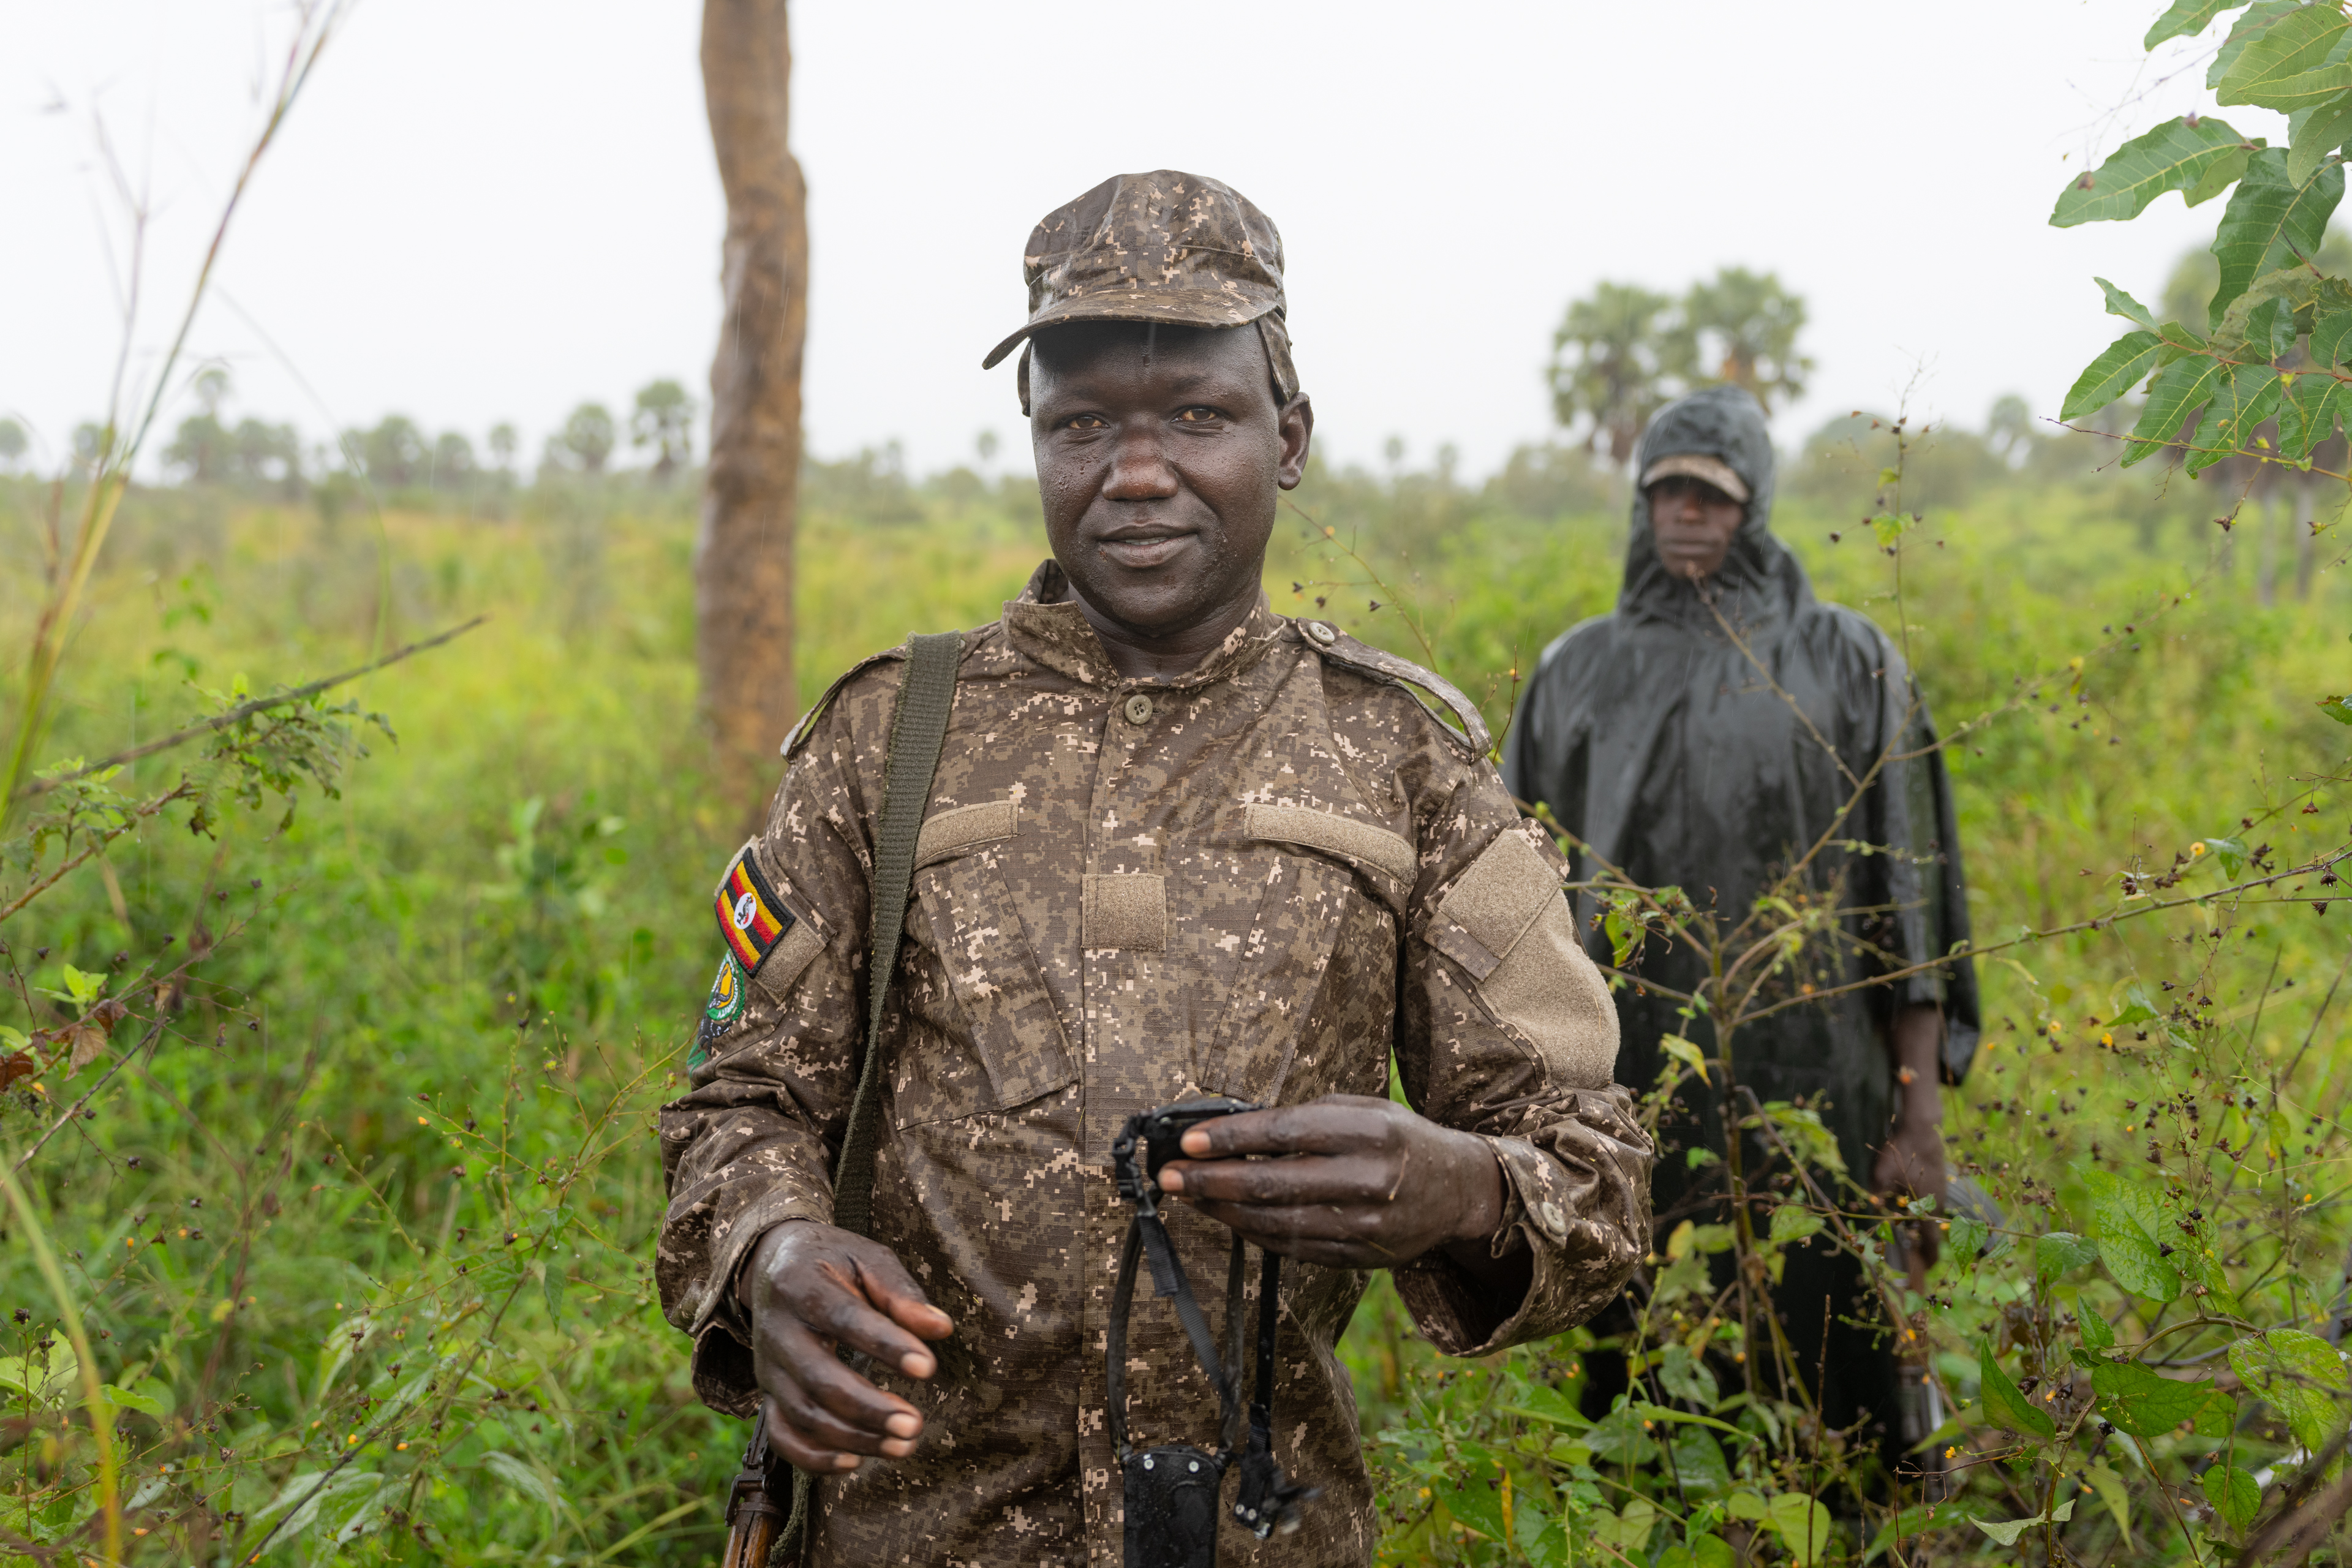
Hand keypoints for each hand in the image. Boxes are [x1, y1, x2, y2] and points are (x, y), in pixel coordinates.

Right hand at [738, 1221, 953, 1473]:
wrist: (773, 1264)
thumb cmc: (832, 1262)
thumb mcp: (867, 1259)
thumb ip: (901, 1293)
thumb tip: (941, 1329)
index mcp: (801, 1286)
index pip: (844, 1320)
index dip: (886, 1346)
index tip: (928, 1368)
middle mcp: (777, 1331)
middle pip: (818, 1379)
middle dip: (869, 1408)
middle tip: (915, 1425)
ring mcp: (768, 1367)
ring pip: (804, 1414)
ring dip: (853, 1437)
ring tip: (903, 1446)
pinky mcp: (767, 1394)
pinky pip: (782, 1436)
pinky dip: (813, 1458)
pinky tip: (853, 1463)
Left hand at [1155, 1094, 1502, 1270]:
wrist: (1458, 1189)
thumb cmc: (1398, 1138)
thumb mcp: (1363, 1109)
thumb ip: (1306, 1117)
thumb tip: (1233, 1130)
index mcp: (1371, 1132)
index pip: (1286, 1134)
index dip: (1232, 1140)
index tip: (1189, 1142)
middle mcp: (1370, 1181)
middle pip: (1275, 1184)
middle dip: (1213, 1182)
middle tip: (1171, 1177)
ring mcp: (1367, 1227)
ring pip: (1280, 1223)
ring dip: (1226, 1213)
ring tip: (1190, 1199)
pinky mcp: (1361, 1258)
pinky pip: (1296, 1249)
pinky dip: (1256, 1234)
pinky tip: (1229, 1219)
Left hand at [1873, 1115, 1947, 1270]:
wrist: (1921, 1127)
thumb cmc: (1901, 1151)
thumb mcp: (1880, 1176)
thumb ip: (1877, 1199)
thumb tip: (1872, 1216)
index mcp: (1926, 1207)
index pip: (1930, 1241)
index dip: (1929, 1257)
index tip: (1927, 1268)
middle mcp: (1937, 1202)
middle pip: (1933, 1231)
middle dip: (1926, 1245)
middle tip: (1919, 1256)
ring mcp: (1941, 1189)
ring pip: (1933, 1216)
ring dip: (1925, 1227)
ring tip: (1914, 1235)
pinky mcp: (1940, 1178)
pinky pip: (1932, 1202)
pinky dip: (1926, 1211)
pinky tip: (1914, 1208)